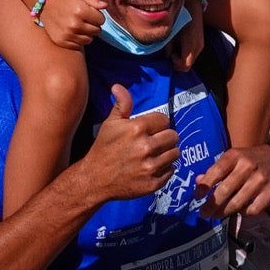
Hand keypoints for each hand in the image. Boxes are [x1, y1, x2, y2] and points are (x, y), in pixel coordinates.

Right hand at [40, 0, 106, 49]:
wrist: (46, 5)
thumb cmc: (66, 0)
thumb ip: (94, 0)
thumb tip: (105, 6)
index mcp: (81, 11)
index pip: (101, 20)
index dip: (98, 16)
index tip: (92, 14)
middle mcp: (75, 24)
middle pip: (96, 31)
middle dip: (94, 25)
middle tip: (86, 20)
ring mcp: (68, 34)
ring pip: (89, 40)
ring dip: (87, 34)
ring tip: (81, 27)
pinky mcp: (62, 41)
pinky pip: (79, 45)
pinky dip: (78, 40)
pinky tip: (74, 32)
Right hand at [80, 85, 179, 200]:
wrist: (95, 179)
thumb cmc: (104, 148)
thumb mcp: (110, 124)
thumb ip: (121, 104)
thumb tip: (118, 86)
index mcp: (137, 129)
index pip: (164, 120)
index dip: (158, 124)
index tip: (150, 129)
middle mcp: (146, 147)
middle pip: (173, 136)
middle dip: (165, 137)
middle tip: (154, 142)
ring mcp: (150, 167)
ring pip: (175, 154)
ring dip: (166, 153)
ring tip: (153, 154)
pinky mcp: (153, 183)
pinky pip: (171, 171)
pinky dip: (164, 169)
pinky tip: (151, 167)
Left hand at [167, 0, 205, 71]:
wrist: (192, 3)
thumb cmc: (179, 15)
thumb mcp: (170, 30)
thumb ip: (168, 45)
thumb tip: (166, 55)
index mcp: (190, 44)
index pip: (184, 66)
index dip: (174, 64)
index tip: (169, 54)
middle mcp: (198, 46)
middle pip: (187, 65)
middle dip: (177, 61)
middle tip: (170, 50)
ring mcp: (201, 44)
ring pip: (190, 60)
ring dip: (181, 57)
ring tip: (174, 45)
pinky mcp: (201, 42)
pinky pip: (192, 54)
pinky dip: (185, 52)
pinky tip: (180, 42)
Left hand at [194, 143, 269, 220]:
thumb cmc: (245, 161)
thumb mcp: (230, 159)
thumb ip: (214, 170)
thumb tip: (198, 182)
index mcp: (235, 155)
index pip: (217, 171)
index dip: (205, 185)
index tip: (197, 196)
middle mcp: (248, 165)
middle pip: (226, 189)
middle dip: (212, 204)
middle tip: (204, 213)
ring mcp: (261, 178)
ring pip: (238, 202)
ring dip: (224, 212)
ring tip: (216, 215)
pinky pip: (253, 209)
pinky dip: (243, 213)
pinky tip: (239, 211)